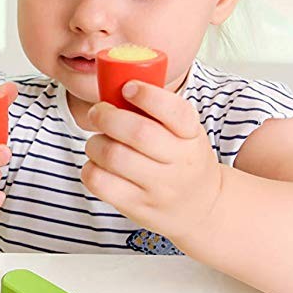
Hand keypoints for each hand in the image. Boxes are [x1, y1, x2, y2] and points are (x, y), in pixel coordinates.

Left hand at [82, 80, 222, 242]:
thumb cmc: (183, 160)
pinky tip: (97, 164)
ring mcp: (159, 188)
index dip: (148, 96)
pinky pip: (101, 182)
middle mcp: (180, 163)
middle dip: (108, 116)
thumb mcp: (185, 134)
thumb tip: (114, 84)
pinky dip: (90, 167)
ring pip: (113, 156)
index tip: (128, 87)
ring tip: (99, 141)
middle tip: (98, 112)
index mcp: (191, 136)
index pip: (176, 111)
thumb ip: (159, 112)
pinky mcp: (138, 207)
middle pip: (137, 132)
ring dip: (96, 142)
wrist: (201, 209)